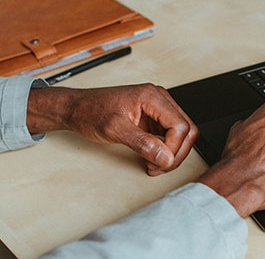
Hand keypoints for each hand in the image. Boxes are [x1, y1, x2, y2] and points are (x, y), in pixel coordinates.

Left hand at [26, 83, 198, 175]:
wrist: (77, 108)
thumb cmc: (91, 111)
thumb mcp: (114, 129)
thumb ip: (142, 143)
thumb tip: (164, 156)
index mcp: (152, 96)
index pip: (180, 126)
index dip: (173, 149)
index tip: (158, 162)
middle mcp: (159, 99)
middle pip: (187, 129)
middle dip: (176, 153)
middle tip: (158, 167)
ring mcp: (157, 108)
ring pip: (182, 133)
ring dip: (172, 153)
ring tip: (153, 165)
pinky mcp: (153, 118)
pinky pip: (170, 135)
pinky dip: (165, 150)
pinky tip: (151, 158)